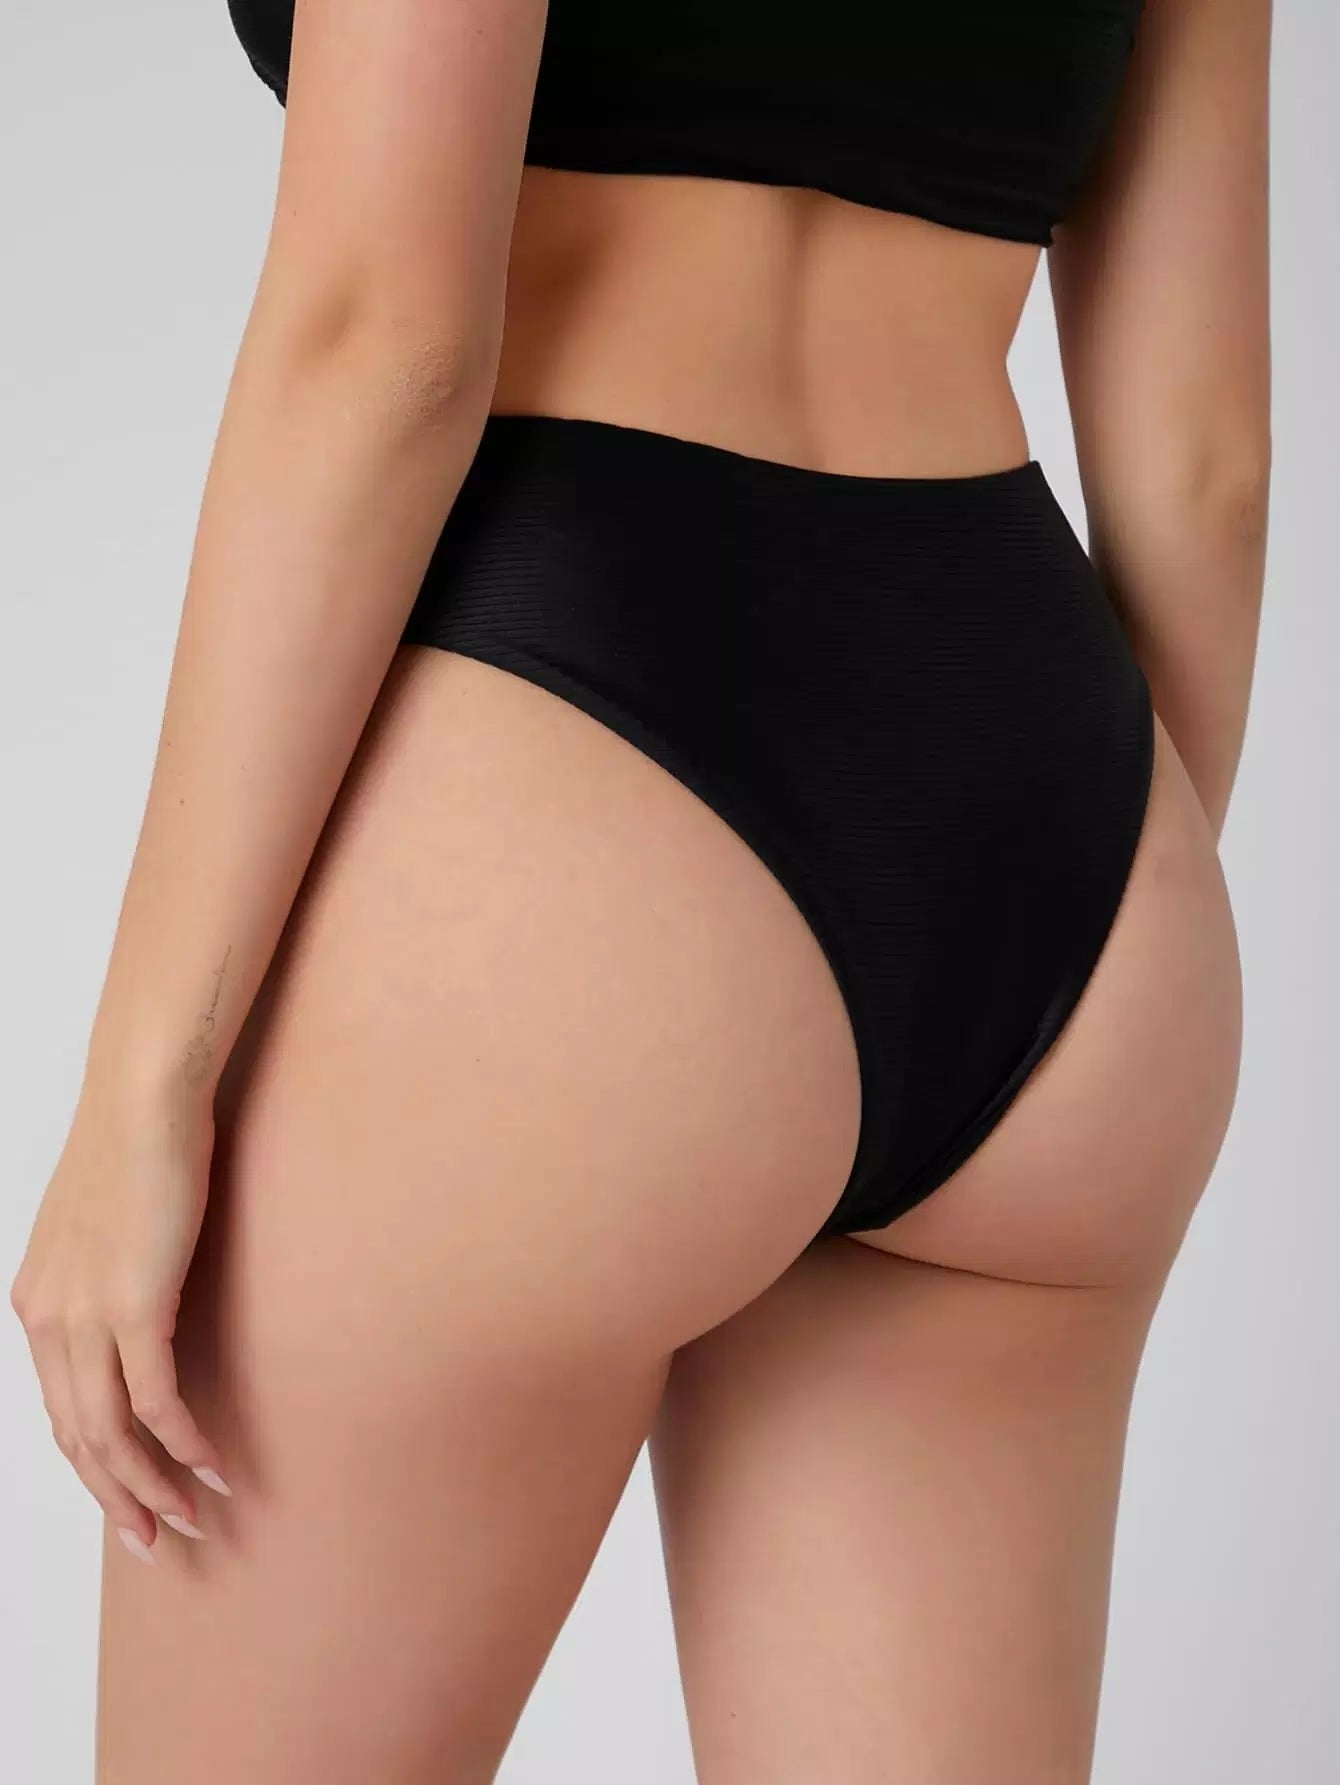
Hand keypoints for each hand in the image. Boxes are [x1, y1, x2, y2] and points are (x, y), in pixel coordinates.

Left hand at [9, 1079, 231, 1563]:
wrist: (145, 1094)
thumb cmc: (139, 1141)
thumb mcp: (108, 1221)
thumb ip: (110, 1272)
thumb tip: (142, 1304)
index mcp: (37, 1303)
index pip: (61, 1410)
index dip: (95, 1467)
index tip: (130, 1501)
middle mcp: (48, 1319)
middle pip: (78, 1439)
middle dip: (119, 1499)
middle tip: (160, 1540)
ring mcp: (85, 1317)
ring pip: (110, 1435)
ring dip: (151, 1486)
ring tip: (193, 1517)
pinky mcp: (133, 1307)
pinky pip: (154, 1401)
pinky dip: (182, 1443)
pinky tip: (211, 1464)